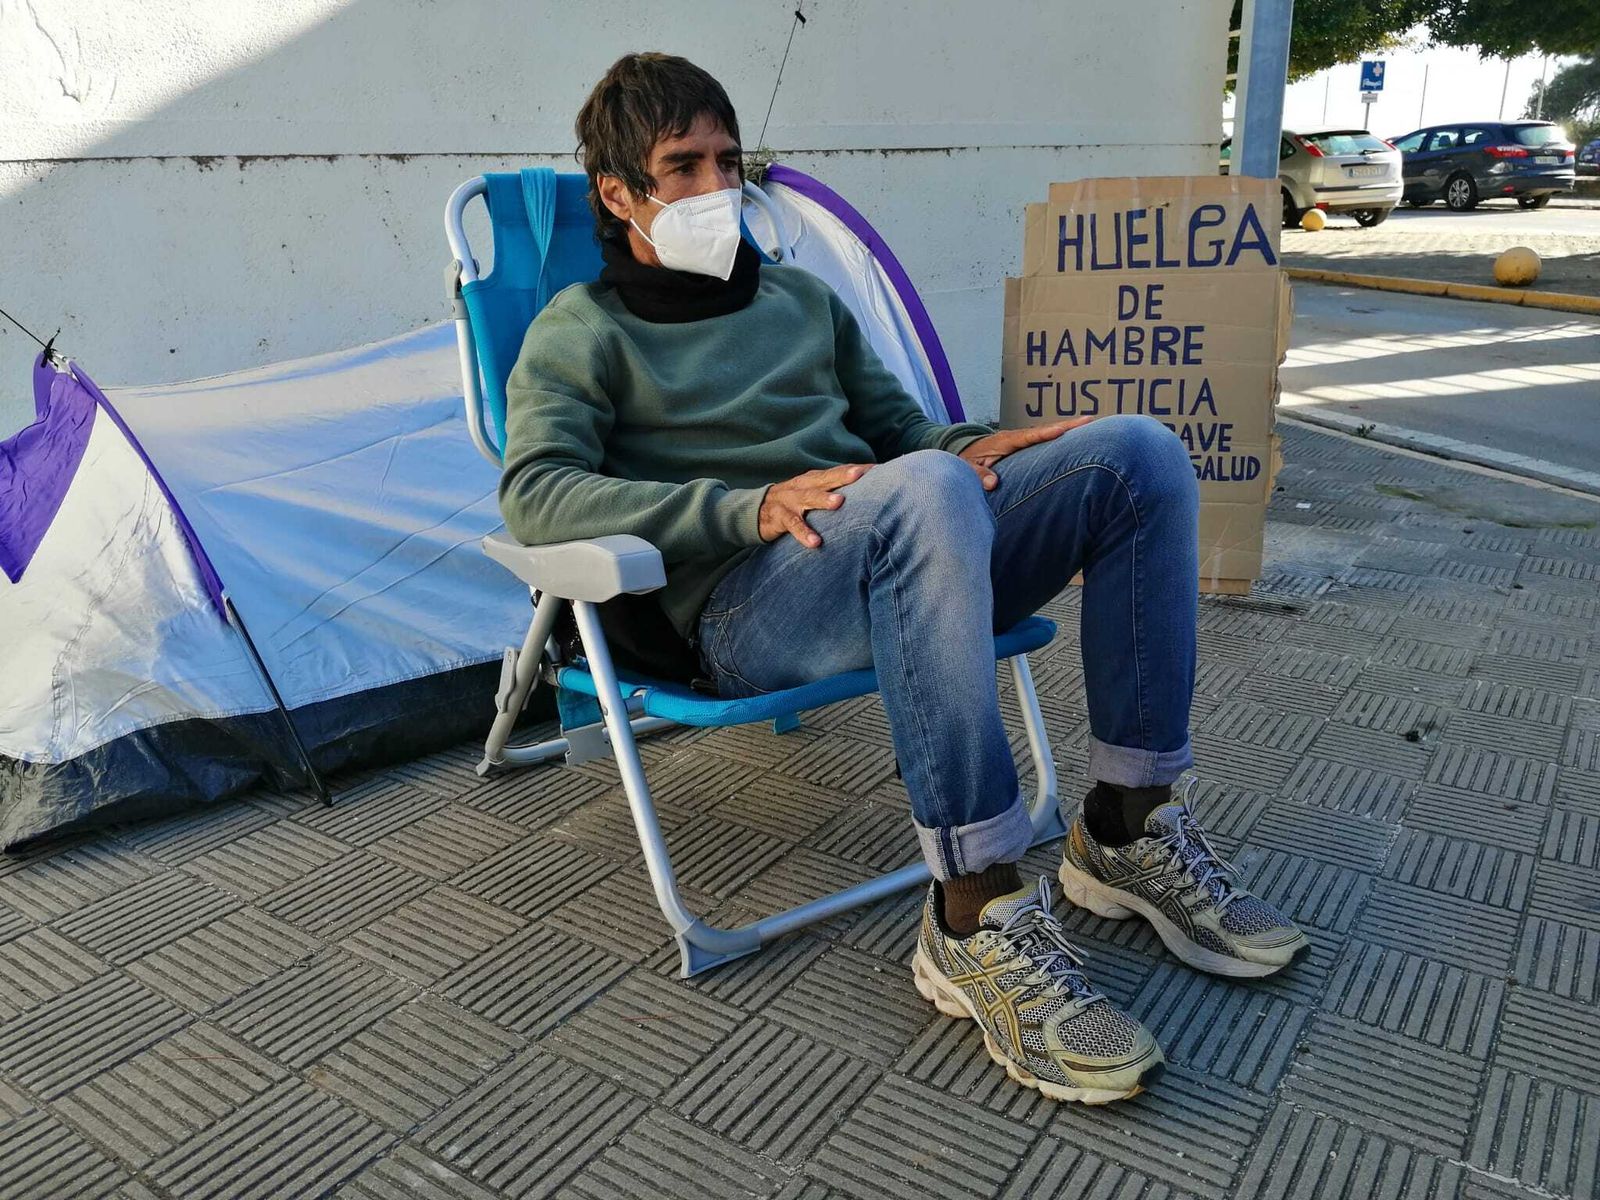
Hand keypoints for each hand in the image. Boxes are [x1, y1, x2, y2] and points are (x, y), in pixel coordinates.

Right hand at [758, 463, 872, 547]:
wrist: (756, 511)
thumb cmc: (794, 503)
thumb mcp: (813, 493)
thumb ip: (835, 492)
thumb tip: (869, 495)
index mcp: (814, 479)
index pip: (838, 472)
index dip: (856, 469)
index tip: (879, 469)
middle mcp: (803, 485)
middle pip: (825, 479)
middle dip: (843, 475)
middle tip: (860, 474)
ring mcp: (790, 500)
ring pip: (808, 497)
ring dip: (823, 499)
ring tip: (839, 502)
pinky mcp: (779, 517)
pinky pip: (793, 525)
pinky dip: (804, 533)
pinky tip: (816, 542)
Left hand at [958, 417, 1094, 488]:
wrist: (961, 454)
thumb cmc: (964, 461)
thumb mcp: (967, 469)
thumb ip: (978, 475)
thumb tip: (993, 484)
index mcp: (1005, 441)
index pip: (1029, 436)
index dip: (1046, 433)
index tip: (1063, 430)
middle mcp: (1016, 437)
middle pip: (1045, 430)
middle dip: (1067, 426)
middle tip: (1090, 420)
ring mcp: (1021, 440)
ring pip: (1047, 434)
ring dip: (1068, 430)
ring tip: (1091, 425)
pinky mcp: (1023, 445)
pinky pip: (1044, 440)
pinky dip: (1060, 437)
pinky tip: (1076, 438)